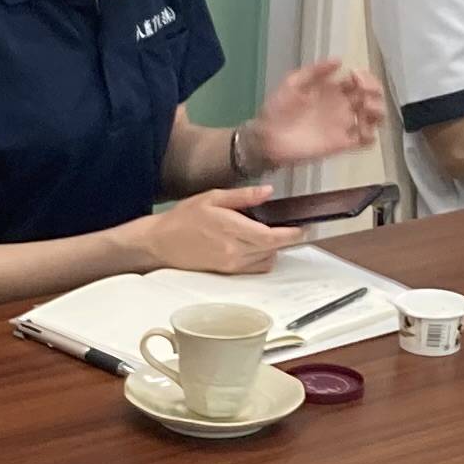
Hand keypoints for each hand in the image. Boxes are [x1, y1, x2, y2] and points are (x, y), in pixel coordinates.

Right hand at [125, 190, 290, 275]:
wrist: (160, 243)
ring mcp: (231, 265)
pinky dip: (262, 258)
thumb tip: (267, 191)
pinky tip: (256, 245)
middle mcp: (233, 251)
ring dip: (274, 249)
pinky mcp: (227, 272)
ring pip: (266, 261)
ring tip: (270, 234)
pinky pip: (254, 268)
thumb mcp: (212, 197)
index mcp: (231, 229)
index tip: (302, 227)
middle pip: (272, 249)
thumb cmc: (184, 218)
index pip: (270, 236)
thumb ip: (242, 196)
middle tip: (291, 227)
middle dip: (286, 239)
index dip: (291, 234)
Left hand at [249, 60, 385, 165]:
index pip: (359, 80)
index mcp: (332, 90)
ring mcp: (344, 125)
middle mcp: (342, 106)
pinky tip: (362, 129)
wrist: (267, 138)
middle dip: (375, 91)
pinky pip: (366, 141)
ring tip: (365, 110)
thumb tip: (340, 60)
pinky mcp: (342, 144)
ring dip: (377, 111)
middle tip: (363, 92)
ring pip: (374, 117)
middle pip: (372, 96)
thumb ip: (315, 71)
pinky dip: (371, 135)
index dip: (364, 76)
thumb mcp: (292, 83)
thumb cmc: (277, 109)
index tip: (355, 77)